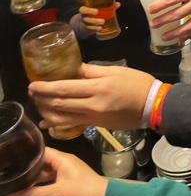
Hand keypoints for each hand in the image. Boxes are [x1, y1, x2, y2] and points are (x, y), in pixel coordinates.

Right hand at [3, 148, 107, 195]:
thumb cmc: (83, 191)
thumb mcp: (57, 192)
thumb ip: (34, 195)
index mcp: (62, 161)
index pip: (41, 154)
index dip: (27, 159)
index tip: (13, 166)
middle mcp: (63, 169)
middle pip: (40, 172)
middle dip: (25, 182)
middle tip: (10, 189)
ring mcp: (66, 183)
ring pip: (44, 188)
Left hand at [28, 63, 153, 129]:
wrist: (153, 106)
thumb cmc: (137, 84)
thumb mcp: (116, 71)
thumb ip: (94, 70)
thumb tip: (76, 70)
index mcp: (97, 88)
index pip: (64, 89)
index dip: (46, 88)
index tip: (33, 85)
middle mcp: (92, 105)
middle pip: (60, 104)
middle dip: (42, 99)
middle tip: (32, 93)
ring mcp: (94, 118)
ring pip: (63, 117)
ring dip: (47, 112)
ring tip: (38, 106)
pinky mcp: (97, 125)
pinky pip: (73, 124)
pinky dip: (58, 123)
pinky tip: (48, 122)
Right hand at [72, 0, 120, 34]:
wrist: (87, 25)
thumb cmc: (94, 13)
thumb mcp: (100, 8)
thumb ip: (108, 5)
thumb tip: (118, 4)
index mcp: (85, 5)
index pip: (79, 0)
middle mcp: (83, 12)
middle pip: (82, 10)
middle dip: (89, 10)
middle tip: (96, 11)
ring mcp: (84, 19)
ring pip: (86, 20)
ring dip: (94, 21)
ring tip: (102, 21)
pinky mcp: (86, 27)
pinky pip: (89, 27)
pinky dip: (94, 28)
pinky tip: (99, 28)